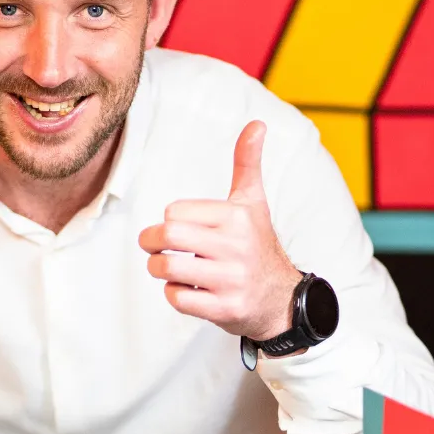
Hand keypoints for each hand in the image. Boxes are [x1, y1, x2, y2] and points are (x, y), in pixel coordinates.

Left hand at [139, 121, 302, 341]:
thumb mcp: (253, 203)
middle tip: (152, 245)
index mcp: (237, 217)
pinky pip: (177, 298)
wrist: (282, 300)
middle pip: (168, 236)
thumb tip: (256, 124)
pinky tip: (188, 289)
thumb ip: (248, 163)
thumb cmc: (257, 245)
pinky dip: (174, 294)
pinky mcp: (225, 309)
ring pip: (167, 269)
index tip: (178, 226)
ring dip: (158, 268)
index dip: (169, 219)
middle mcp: (236, 248)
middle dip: (150, 241)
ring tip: (167, 266)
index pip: (175, 212)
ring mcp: (231, 280)